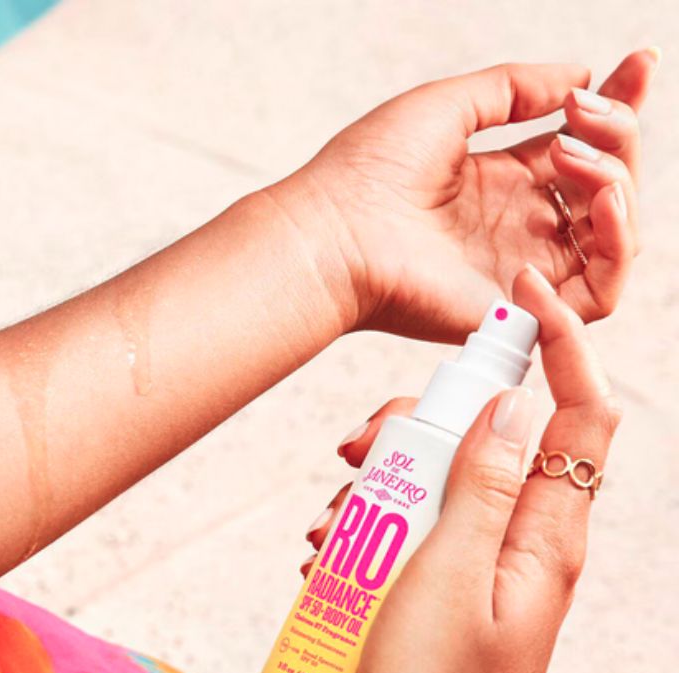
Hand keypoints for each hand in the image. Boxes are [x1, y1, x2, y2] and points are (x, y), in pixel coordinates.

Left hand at [272, 50, 656, 341]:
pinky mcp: (518, 311)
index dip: (618, 107)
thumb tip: (578, 76)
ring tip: (572, 156)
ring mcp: (521, 270)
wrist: (333, 233)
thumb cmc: (367, 173)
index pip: (581, 148)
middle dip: (618, 139)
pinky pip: (598, 298)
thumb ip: (514, 88)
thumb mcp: (447, 107)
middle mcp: (516, 227)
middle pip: (608, 189)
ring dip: (620, 188)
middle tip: (578, 117)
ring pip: (615, 240)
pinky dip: (612, 249)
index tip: (636, 64)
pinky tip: (585, 206)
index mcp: (499, 182)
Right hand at [303, 264, 620, 672]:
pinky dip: (373, 528)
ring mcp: (486, 568)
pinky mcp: (449, 591)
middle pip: (487, 441)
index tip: (512, 296)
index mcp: (548, 534)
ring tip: (326, 531)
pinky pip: (418, 532)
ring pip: (441, 484)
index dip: (559, 344)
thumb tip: (511, 401)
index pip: (580, 414)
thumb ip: (482, 486)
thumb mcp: (452, 580)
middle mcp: (526, 543)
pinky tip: (329, 557)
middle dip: (417, 430)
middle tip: (352, 457)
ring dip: (381, 487)